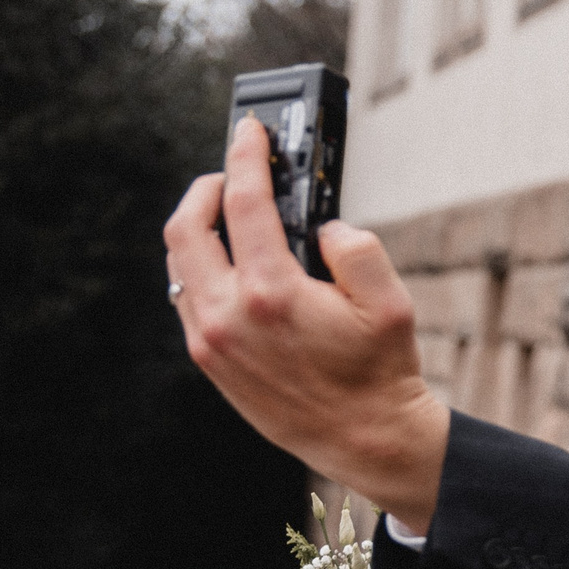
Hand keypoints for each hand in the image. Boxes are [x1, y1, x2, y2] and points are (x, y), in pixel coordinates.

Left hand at [163, 117, 450, 529]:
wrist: (363, 438)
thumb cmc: (380, 371)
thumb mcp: (389, 300)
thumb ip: (354, 246)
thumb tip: (320, 227)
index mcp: (271, 292)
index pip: (241, 202)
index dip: (245, 155)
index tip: (249, 130)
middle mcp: (228, 315)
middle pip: (185, 226)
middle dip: (206, 186)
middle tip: (233, 173)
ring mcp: (210, 340)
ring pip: (179, 262)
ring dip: (199, 227)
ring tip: (232, 215)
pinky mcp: (207, 359)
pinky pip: (186, 295)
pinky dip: (202, 265)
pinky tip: (233, 262)